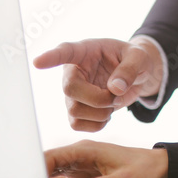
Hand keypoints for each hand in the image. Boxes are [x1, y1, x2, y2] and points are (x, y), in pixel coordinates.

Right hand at [33, 38, 164, 131]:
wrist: (137, 74)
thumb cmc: (134, 59)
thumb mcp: (139, 56)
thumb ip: (130, 68)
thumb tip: (115, 89)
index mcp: (85, 51)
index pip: (65, 52)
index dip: (51, 57)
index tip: (38, 62)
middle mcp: (73, 72)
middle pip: (70, 90)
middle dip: (98, 98)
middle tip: (117, 94)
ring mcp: (72, 93)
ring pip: (74, 111)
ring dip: (101, 112)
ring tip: (114, 101)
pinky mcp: (76, 110)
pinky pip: (77, 125)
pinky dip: (98, 124)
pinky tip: (107, 113)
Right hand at [45, 140, 167, 177]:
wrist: (154, 169)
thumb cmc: (142, 170)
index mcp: (86, 150)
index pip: (53, 156)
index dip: (36, 168)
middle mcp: (78, 155)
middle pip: (46, 163)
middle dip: (32, 175)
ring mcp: (78, 165)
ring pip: (49, 172)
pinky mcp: (80, 176)